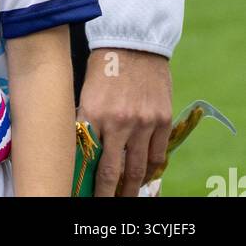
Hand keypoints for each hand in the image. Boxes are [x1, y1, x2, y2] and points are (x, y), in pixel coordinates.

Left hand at [78, 48, 171, 196]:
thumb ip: (86, 121)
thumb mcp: (86, 92)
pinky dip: (151, 168)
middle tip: (107, 204)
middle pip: (115, 172)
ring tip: (127, 197)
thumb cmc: (104, 64)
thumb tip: (83, 149)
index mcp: (94, 114)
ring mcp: (143, 122)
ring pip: (138, 168)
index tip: (90, 196)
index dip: (92, 185)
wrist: (133, 41)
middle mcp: (119, 122)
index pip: (92, 161)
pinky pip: (158, 154)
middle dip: (111, 194)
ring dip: (132, 187)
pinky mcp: (162, 119)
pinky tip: (145, 174)